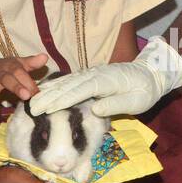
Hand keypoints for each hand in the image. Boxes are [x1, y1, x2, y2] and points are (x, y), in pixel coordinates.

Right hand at [0, 54, 48, 112]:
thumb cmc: (5, 69)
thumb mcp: (18, 65)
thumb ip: (31, 63)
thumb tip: (45, 57)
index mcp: (9, 66)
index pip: (19, 72)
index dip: (27, 81)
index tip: (36, 92)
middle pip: (5, 77)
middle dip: (15, 86)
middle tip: (26, 95)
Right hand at [27, 36, 181, 117]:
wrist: (150, 74)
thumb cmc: (145, 91)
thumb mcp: (136, 102)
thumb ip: (116, 104)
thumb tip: (96, 109)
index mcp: (106, 81)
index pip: (81, 90)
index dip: (63, 100)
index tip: (48, 109)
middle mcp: (95, 74)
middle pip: (68, 85)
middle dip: (48, 97)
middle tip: (31, 108)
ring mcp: (91, 73)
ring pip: (66, 82)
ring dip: (48, 91)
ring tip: (31, 100)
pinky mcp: (90, 75)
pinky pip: (69, 80)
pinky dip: (55, 86)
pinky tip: (44, 90)